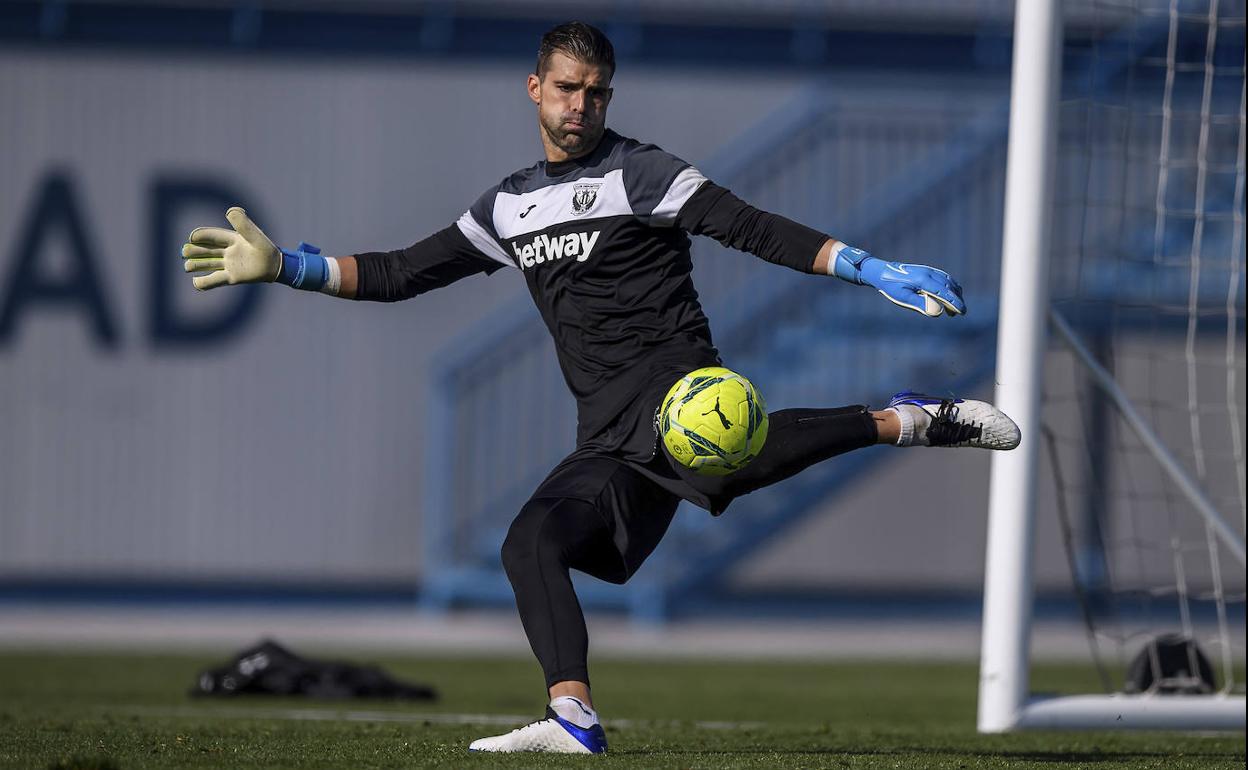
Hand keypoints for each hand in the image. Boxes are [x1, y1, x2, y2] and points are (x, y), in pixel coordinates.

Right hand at [182, 207, 279, 290]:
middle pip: (207, 251)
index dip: (202, 236)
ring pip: (208, 264)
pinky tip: (196, 283)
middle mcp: (227, 251)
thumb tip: (229, 211)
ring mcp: (228, 265)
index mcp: (231, 239)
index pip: (212, 236)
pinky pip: (216, 280)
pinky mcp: (232, 277)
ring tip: (187, 267)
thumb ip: (243, 223)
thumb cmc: (265, 248)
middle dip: (195, 251)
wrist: (275, 266)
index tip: (192, 237)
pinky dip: (205, 283)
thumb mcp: (254, 234)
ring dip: (196, 265)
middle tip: (184, 252)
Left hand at [832, 243, 965, 316]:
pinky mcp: (927, 269)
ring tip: (954, 307)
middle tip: (960, 313)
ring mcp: (928, 270)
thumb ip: (920, 304)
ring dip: (954, 293)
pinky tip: (949, 293)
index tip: (962, 311)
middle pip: (949, 287)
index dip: (955, 302)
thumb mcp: (903, 297)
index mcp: (923, 280)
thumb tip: (938, 311)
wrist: (882, 272)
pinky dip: (950, 286)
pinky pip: (944, 277)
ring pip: (948, 281)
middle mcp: (928, 273)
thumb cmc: (891, 287)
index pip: (944, 292)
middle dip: (957, 300)